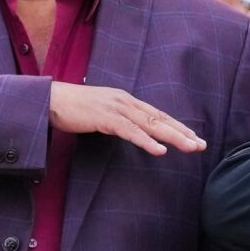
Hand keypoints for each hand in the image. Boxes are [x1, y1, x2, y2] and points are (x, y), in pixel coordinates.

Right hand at [50, 83, 203, 155]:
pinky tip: (159, 150)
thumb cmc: (72, 109)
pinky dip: (146, 141)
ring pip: (150, 124)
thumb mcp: (100, 113)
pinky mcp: (105, 117)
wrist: (48, 100)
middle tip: (201, 145)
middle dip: (182, 132)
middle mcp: (125, 102)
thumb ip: (116, 120)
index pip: (157, 114)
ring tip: (190, 148)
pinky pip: (130, 131)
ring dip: (172, 137)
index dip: (177, 126)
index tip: (194, 137)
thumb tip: (129, 130)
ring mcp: (116, 108)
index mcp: (126, 101)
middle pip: (159, 118)